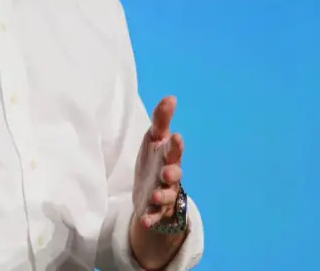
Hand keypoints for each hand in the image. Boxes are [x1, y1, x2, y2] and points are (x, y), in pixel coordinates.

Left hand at [133, 96, 185, 227]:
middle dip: (172, 173)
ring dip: (161, 196)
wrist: (151, 191)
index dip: (175, 145)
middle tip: (167, 172)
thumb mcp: (155, 139)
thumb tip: (171, 97)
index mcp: (169, 157)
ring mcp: (163, 194)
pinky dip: (150, 219)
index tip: (176, 137)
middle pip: (174, 174)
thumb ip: (161, 120)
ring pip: (166, 196)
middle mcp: (169, 176)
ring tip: (155, 196)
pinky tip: (144, 221)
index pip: (174, 150)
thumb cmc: (155, 160)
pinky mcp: (155, 210)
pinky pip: (154, 216)